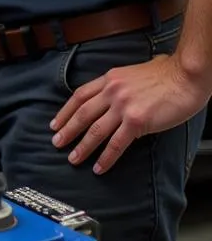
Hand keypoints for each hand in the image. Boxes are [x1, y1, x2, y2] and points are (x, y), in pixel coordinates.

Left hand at [50, 53, 209, 173]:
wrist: (184, 75)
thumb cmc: (165, 74)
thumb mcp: (131, 74)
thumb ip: (118, 85)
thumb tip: (109, 97)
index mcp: (109, 79)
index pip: (79, 96)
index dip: (65, 111)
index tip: (56, 123)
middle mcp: (112, 91)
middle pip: (82, 114)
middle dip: (67, 130)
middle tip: (56, 143)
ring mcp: (123, 106)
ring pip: (95, 130)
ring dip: (82, 147)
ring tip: (72, 159)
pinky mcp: (137, 121)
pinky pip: (117, 143)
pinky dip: (106, 157)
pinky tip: (99, 166)